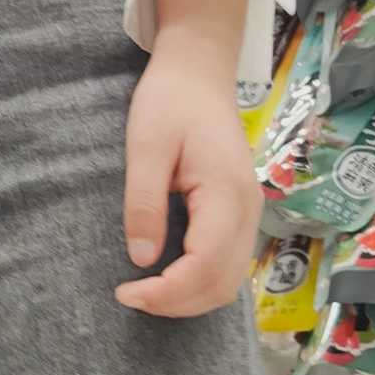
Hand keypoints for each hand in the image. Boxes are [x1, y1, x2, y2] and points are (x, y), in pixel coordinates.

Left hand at [117, 0, 260, 318]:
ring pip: (228, 281)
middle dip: (177, 303)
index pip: (204, 267)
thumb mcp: (146, 147)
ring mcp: (248, 214)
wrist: (199, 71)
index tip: (126, 292)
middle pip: (222, 284)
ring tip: (145, 291)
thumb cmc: (170, 101)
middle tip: (130, 296)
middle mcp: (247, 210)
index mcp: (226, 194)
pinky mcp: (238, 214)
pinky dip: (199, 282)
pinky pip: (226, 264)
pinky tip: (166, 276)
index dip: (166, 292)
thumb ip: (144, 202)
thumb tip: (143, 258)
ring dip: (189, 298)